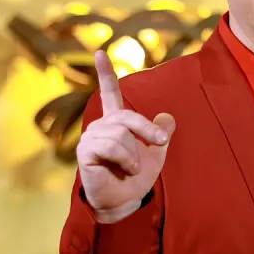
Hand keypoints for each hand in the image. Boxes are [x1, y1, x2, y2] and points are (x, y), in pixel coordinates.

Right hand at [76, 49, 175, 223]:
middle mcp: (100, 126)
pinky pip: (110, 145)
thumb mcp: (155, 154)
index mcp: (115, 122)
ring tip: (130, 167)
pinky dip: (123, 158)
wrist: (124, 202)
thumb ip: (160, 134)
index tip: (100, 51)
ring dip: (133, 154)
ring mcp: (90, 138)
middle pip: (128, 117)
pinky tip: (122, 168)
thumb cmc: (135, 178)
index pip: (110, 93)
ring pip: (120, 134)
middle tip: (159, 144)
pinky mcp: (85, 152)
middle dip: (147, 132)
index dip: (105, 73)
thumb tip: (168, 117)